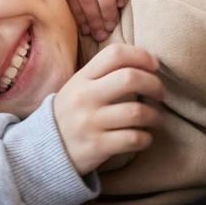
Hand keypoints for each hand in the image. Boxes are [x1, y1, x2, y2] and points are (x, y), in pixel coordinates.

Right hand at [53, 44, 164, 174]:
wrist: (44, 150)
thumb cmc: (72, 114)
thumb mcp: (79, 88)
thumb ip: (104, 74)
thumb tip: (145, 64)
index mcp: (82, 78)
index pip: (115, 54)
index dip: (141, 56)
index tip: (154, 66)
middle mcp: (85, 97)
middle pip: (130, 78)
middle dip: (154, 85)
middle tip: (161, 94)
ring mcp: (90, 122)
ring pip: (137, 112)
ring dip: (155, 116)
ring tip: (156, 119)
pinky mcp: (97, 146)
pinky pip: (133, 139)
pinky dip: (146, 138)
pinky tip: (145, 137)